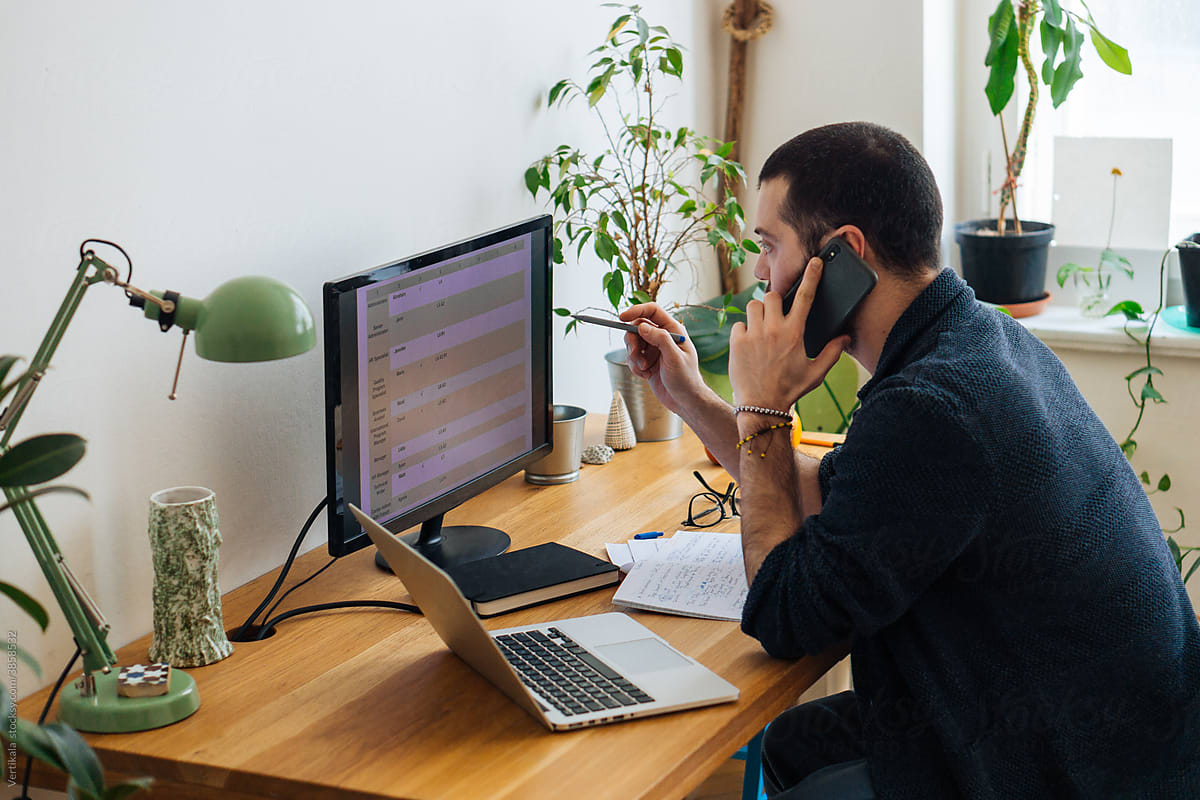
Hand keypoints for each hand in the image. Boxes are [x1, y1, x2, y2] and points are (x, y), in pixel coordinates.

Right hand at [618, 303, 709, 416]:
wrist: (684, 400)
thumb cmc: (686, 379)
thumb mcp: (674, 358)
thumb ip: (660, 339)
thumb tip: (642, 326)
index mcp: (673, 330)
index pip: (652, 311)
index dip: (636, 311)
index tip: (622, 318)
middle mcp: (662, 336)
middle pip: (637, 327)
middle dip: (633, 341)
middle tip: (635, 354)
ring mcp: (654, 348)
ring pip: (632, 343)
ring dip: (633, 356)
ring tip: (644, 369)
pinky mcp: (647, 360)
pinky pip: (632, 357)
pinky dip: (634, 366)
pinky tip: (646, 375)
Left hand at [729, 256, 848, 412]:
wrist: (761, 405)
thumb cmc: (790, 389)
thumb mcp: (816, 373)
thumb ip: (832, 352)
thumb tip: (845, 337)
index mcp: (795, 333)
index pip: (805, 296)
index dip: (811, 276)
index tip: (814, 262)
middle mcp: (774, 329)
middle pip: (771, 295)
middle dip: (774, 301)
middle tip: (775, 315)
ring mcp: (753, 334)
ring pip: (753, 306)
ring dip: (758, 313)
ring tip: (762, 329)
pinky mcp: (736, 342)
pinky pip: (739, 324)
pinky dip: (744, 331)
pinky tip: (749, 345)